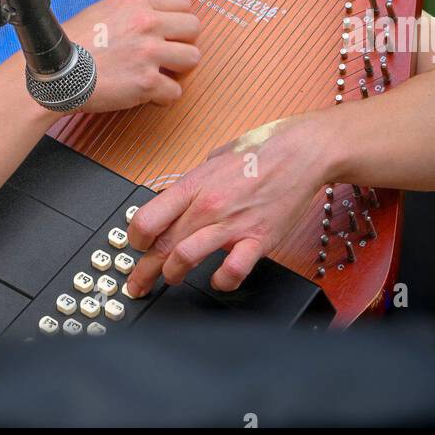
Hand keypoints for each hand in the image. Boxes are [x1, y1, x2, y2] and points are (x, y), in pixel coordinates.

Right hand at [62, 0, 201, 112]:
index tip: (171, 29)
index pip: (183, 1)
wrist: (56, 72)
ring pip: (192, 58)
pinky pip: (175, 91)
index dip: (178, 17)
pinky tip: (147, 93)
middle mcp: (147, 22)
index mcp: (136, 0)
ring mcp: (149, 53)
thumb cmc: (74, 42)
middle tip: (167, 52)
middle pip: (193, 27)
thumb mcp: (104, 8)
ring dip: (178, 68)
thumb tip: (158, 16)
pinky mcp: (147, 82)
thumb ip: (134, 9)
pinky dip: (163, 96)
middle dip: (182, 41)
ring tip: (160, 72)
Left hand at [124, 112, 332, 296]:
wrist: (300, 153)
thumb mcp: (214, 159)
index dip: (134, 239)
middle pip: (161, 245)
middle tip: (138, 282)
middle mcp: (207, 206)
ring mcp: (232, 225)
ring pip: (185, 258)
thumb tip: (177, 197)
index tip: (135, 247)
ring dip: (173, 275)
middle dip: (144, 270)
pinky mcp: (258, 240)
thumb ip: (194, 182)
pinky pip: (232, 270)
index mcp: (193, 185)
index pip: (146, 219)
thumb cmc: (260, 152)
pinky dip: (221, 281)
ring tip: (172, 279)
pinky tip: (218, 278)